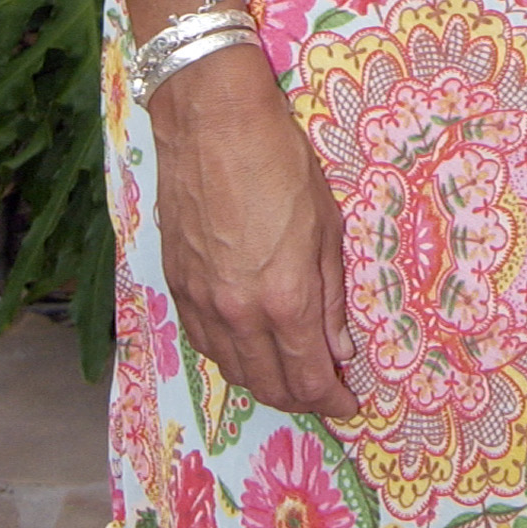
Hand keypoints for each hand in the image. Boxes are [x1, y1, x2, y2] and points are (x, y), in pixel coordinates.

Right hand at [149, 43, 360, 418]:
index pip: (310, 377)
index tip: (349, 403)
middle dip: (302, 400)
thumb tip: (340, 347)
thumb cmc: (279, 162)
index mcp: (285, 298)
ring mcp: (202, 304)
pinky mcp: (177, 288)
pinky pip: (205, 345)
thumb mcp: (326, 225)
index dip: (332, 400)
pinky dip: (231, 359)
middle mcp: (239, 314)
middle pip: (270, 385)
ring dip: (265, 384)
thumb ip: (331, 294)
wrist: (212, 124)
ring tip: (291, 379)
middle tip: (325, 396)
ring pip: (234, 371)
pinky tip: (248, 353)